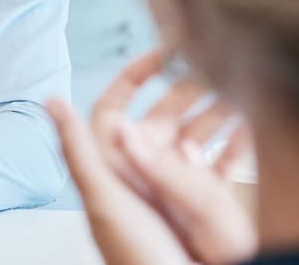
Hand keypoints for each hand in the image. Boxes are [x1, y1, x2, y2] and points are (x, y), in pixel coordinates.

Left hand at [48, 50, 256, 264]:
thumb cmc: (132, 253)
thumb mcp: (103, 198)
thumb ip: (78, 149)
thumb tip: (51, 100)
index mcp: (110, 164)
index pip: (114, 106)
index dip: (133, 76)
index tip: (161, 53)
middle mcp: (136, 171)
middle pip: (160, 117)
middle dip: (186, 90)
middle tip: (216, 69)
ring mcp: (167, 188)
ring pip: (190, 137)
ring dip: (213, 113)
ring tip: (238, 97)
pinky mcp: (195, 207)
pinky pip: (215, 168)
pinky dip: (232, 148)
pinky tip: (247, 134)